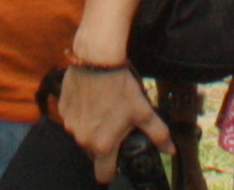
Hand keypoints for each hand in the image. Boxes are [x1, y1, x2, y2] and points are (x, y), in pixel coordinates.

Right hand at [53, 67, 168, 180]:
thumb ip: (157, 134)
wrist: (98, 59)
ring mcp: (70, 124)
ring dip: (91, 129)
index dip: (112, 171)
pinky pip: (73, 118)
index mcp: (102, 145)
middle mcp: (83, 139)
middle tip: (116, 126)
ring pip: (82, 135)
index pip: (103, 174)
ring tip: (104, 109)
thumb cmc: (120, 86)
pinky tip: (92, 99)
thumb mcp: (143, 110)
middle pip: (94, 153)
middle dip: (104, 144)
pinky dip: (82, 114)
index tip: (118, 162)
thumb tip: (170, 150)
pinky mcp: (63, 108)